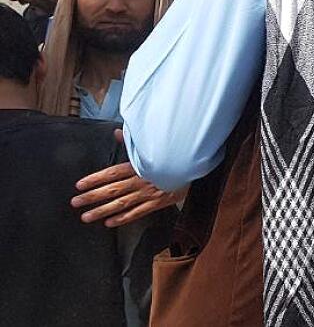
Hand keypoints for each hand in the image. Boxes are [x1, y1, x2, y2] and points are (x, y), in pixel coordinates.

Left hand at [72, 129, 186, 226]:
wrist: (196, 164)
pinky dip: (123, 218)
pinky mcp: (159, 202)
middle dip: (92, 197)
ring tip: (86, 217)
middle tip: (75, 202)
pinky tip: (110, 223)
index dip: (94, 179)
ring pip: (122, 204)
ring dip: (103, 211)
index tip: (79, 185)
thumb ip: (134, 142)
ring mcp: (149, 192)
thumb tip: (118, 133)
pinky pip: (138, 212)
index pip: (112, 172)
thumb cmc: (174, 154)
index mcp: (139, 165)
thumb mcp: (156, 145)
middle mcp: (142, 180)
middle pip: (112, 190)